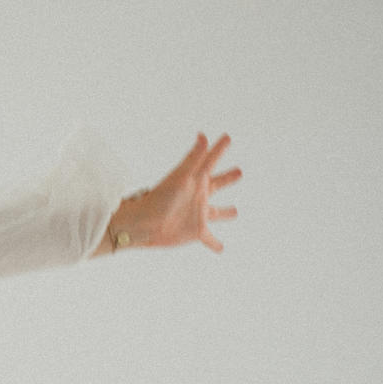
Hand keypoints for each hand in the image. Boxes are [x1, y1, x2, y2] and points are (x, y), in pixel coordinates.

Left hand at [137, 133, 240, 252]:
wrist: (144, 224)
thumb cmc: (159, 198)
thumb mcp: (180, 176)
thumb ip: (193, 157)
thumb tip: (203, 135)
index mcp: (195, 180)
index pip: (210, 161)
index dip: (219, 149)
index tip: (226, 137)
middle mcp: (198, 196)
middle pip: (217, 184)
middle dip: (227, 178)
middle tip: (239, 172)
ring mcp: (198, 214)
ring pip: (216, 212)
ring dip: (226, 212)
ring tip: (235, 211)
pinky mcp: (196, 232)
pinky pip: (209, 239)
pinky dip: (215, 243)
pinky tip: (221, 248)